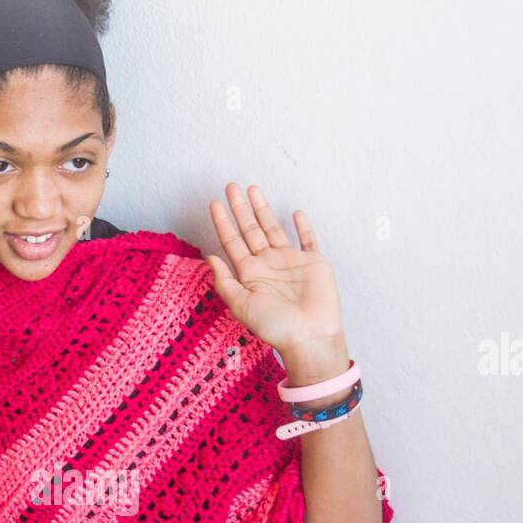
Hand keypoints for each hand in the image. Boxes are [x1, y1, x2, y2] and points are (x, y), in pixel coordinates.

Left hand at [204, 183, 343, 354]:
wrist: (310, 336)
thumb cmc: (275, 326)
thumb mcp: (241, 305)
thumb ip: (224, 281)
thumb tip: (209, 256)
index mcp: (250, 274)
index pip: (232, 242)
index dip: (223, 223)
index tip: (214, 204)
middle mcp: (268, 265)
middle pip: (250, 230)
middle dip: (240, 208)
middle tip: (230, 186)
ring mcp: (291, 262)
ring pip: (273, 228)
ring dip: (263, 209)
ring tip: (253, 189)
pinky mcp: (313, 262)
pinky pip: (308, 239)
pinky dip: (302, 226)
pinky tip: (294, 212)